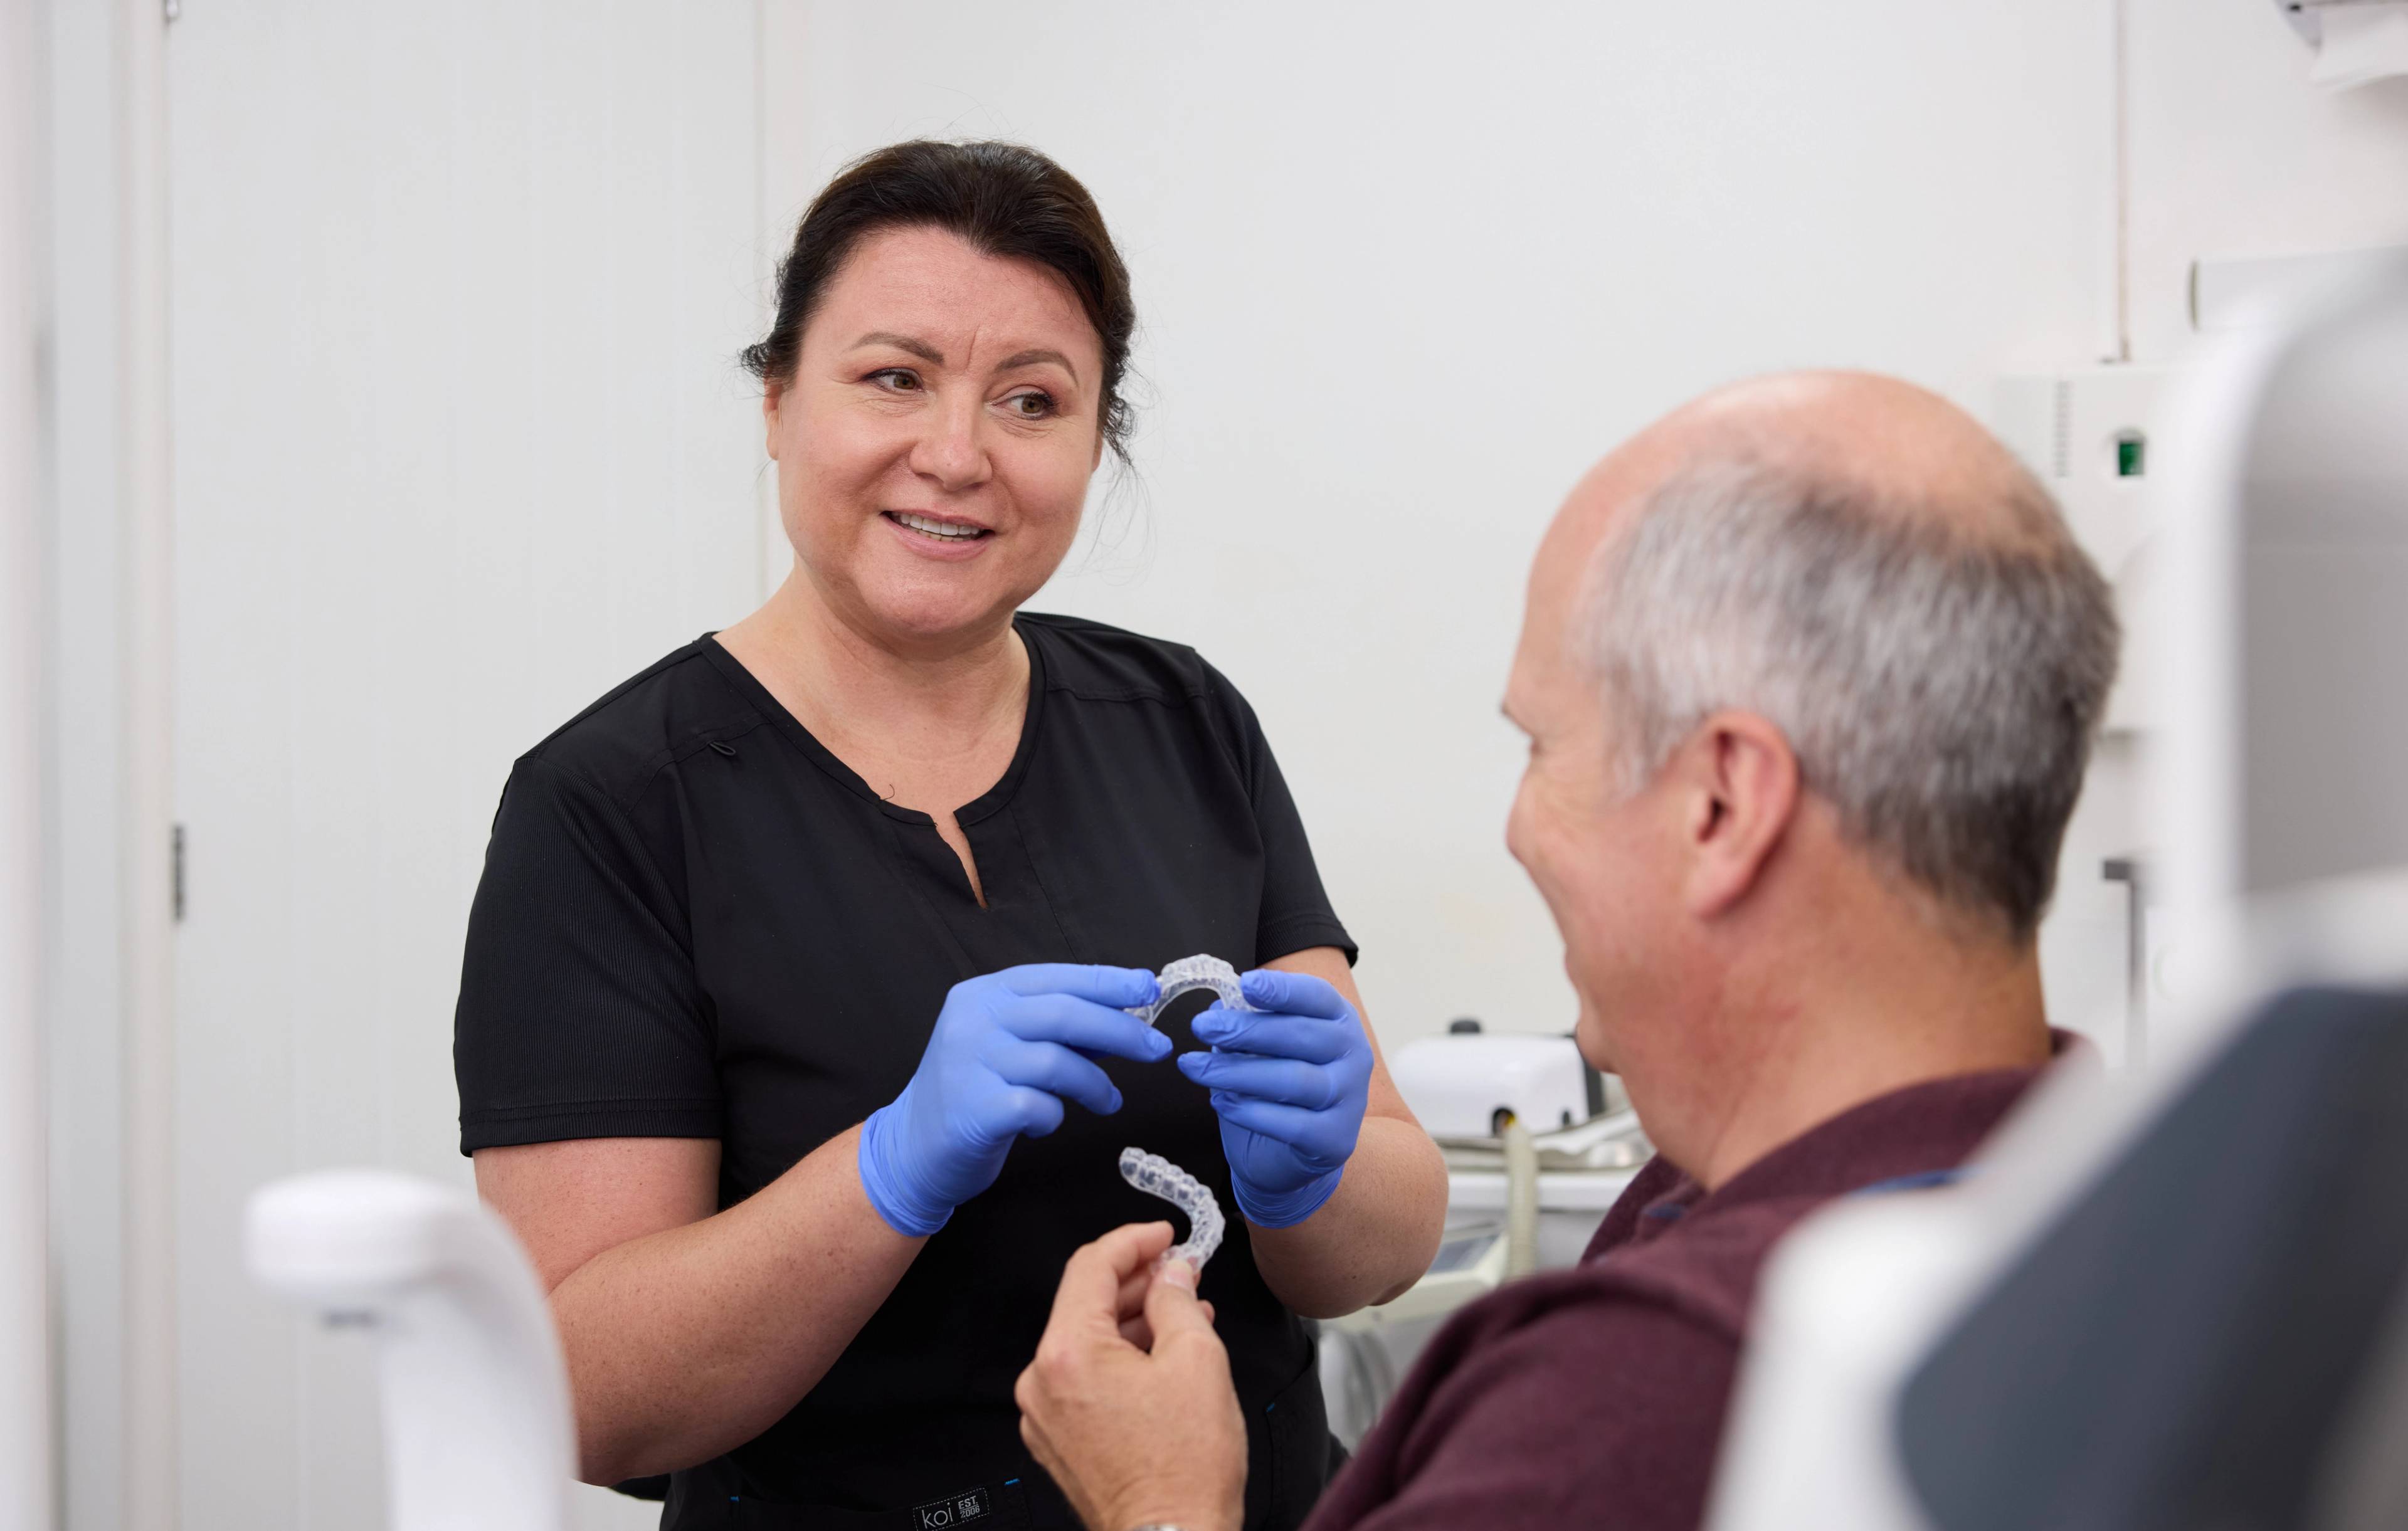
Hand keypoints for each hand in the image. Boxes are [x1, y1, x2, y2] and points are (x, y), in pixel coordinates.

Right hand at [859, 964, 1166, 1235]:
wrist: (912, 1149)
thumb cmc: (972, 1092)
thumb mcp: (1006, 1044)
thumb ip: (1055, 1028)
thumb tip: (1125, 1014)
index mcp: (984, 993)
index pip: (1057, 977)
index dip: (1108, 981)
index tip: (1149, 987)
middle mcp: (973, 1020)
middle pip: (1065, 1014)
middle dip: (1121, 1029)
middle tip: (1157, 1048)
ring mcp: (970, 1063)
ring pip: (1057, 1062)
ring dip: (1096, 1083)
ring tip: (1109, 1100)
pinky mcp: (974, 1109)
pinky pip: (1039, 1106)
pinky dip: (1056, 1116)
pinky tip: (1049, 1122)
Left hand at [1016, 1223, 1244, 1530]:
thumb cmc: (1185, 1468)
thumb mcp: (1198, 1359)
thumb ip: (1179, 1299)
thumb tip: (1173, 1273)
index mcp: (1068, 1353)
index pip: (1090, 1267)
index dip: (1133, 1241)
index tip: (1165, 1236)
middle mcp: (1043, 1382)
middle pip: (1085, 1304)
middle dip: (1137, 1282)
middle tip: (1181, 1273)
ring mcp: (1045, 1415)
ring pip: (1086, 1342)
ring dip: (1133, 1321)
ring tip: (1183, 1314)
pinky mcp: (1058, 1440)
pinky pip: (1084, 1379)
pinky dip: (1120, 1359)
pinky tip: (1161, 1356)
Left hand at [1177, 968, 1371, 1227]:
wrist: (1288, 1154)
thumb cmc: (1275, 1087)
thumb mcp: (1261, 1048)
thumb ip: (1246, 1025)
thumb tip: (1217, 1008)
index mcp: (1339, 1020)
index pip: (1317, 996)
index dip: (1282, 989)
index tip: (1245, 984)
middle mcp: (1353, 1055)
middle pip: (1300, 1035)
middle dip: (1245, 1030)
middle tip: (1201, 1027)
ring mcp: (1350, 1099)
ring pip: (1292, 1080)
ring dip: (1236, 1071)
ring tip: (1193, 1067)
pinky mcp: (1335, 1140)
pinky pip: (1290, 1124)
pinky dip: (1249, 1112)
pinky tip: (1219, 1102)